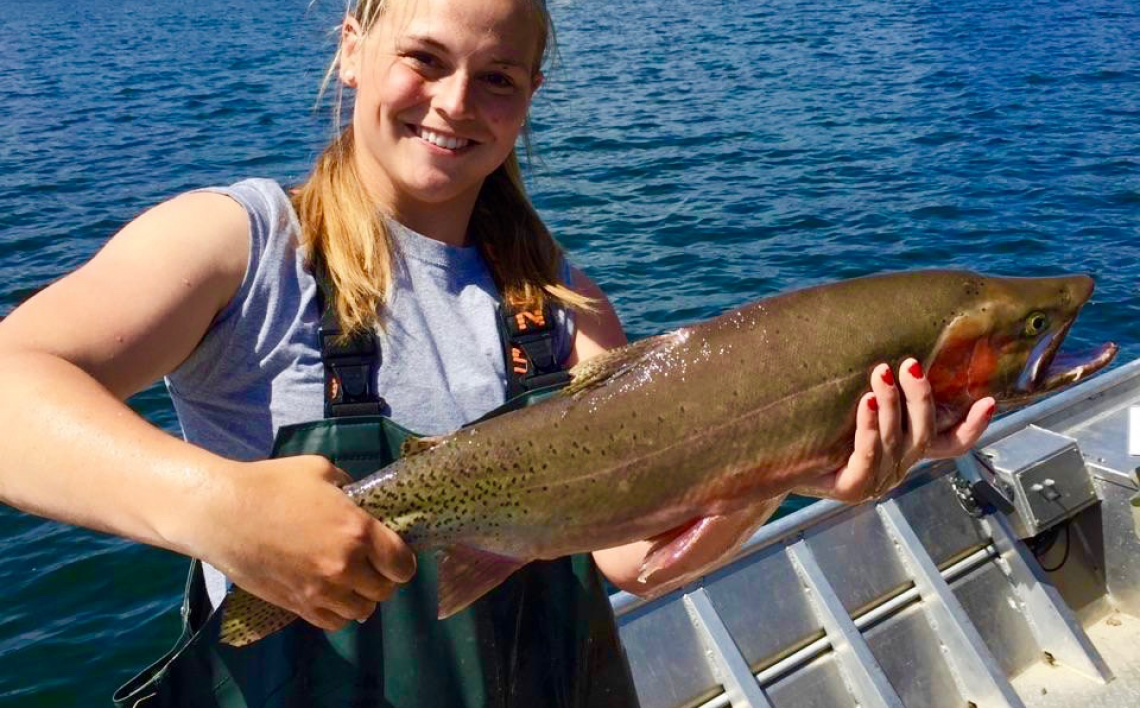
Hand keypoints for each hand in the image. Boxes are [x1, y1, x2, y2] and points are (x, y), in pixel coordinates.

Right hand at [198, 455, 416, 631]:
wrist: (222, 513)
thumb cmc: (272, 484)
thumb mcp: (321, 471)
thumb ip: (349, 488)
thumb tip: (360, 502)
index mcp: (358, 532)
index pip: (402, 565)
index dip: (402, 561)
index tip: (394, 554)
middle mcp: (345, 567)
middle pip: (385, 590)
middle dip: (383, 578)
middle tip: (371, 565)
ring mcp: (320, 591)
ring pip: (361, 611)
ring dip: (361, 597)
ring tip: (351, 582)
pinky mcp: (297, 606)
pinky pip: (333, 623)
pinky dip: (339, 613)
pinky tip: (332, 596)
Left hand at [802, 358, 994, 502]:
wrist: (778, 461)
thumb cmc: (821, 429)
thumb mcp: (856, 407)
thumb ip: (881, 389)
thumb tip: (898, 343)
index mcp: (906, 450)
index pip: (950, 443)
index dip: (973, 427)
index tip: (988, 399)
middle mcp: (898, 467)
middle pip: (923, 434)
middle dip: (920, 398)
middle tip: (910, 365)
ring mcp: (876, 480)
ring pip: (896, 441)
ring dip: (892, 404)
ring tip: (881, 373)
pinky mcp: (851, 488)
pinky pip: (867, 456)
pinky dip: (869, 428)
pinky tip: (866, 402)